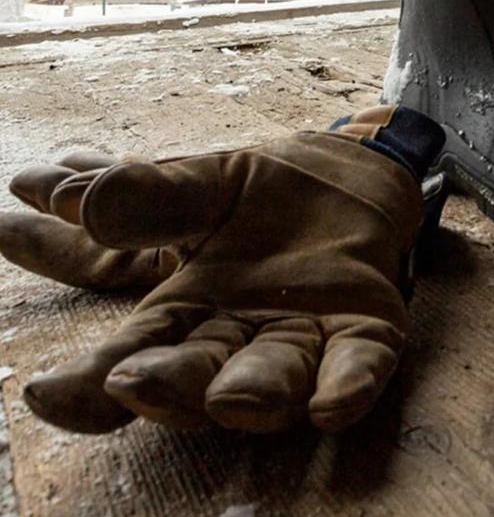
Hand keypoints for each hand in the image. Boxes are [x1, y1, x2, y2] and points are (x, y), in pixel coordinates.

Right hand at [0, 106, 439, 434]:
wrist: (353, 169)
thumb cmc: (266, 191)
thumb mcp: (201, 182)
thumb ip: (146, 197)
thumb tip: (73, 195)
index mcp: (187, 310)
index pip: (131, 355)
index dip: (89, 382)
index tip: (47, 392)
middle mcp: (240, 338)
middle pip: (197, 376)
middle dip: (168, 385)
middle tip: (135, 383)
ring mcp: (304, 337)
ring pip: (274, 379)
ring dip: (254, 393)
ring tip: (230, 397)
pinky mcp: (366, 328)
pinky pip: (359, 364)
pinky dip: (347, 384)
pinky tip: (332, 404)